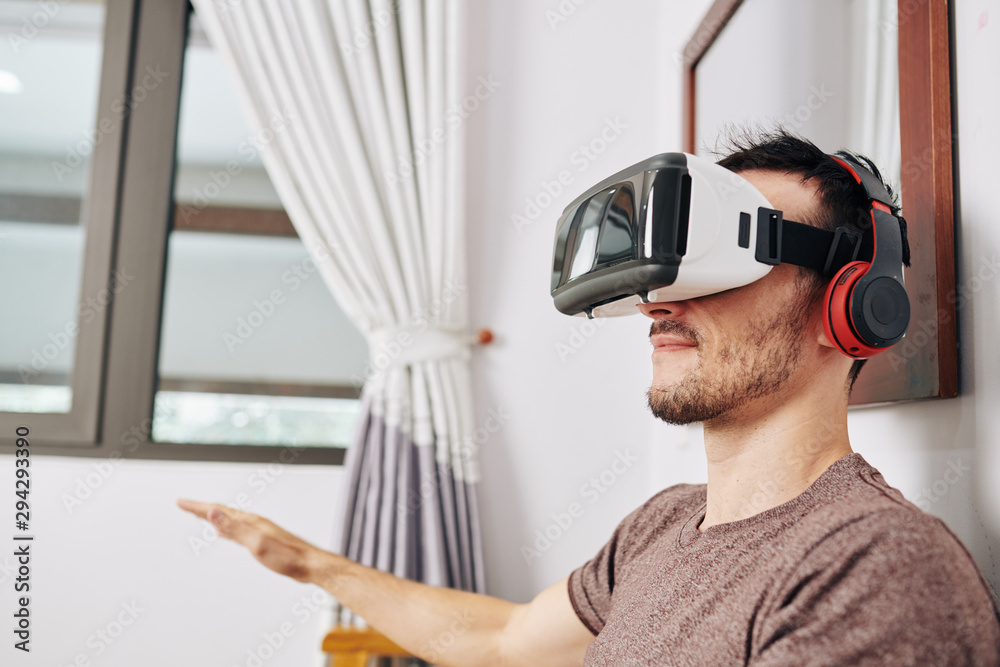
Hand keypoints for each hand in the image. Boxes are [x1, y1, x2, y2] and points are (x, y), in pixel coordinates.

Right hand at [176, 499, 327, 582]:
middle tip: (184, 505)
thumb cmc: (288, 557)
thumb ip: (234, 528)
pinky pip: (238, 532)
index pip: (217, 510)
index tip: (180, 502)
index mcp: (250, 521)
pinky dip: (226, 530)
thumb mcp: (256, 543)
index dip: (196, 507)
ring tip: (202, 515)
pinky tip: (225, 534)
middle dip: (201, 509)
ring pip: (230, 521)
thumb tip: (213, 511)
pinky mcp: (263, 541)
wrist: (311, 565)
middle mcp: (253, 523)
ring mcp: (259, 531)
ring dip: (213, 518)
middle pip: (222, 513)